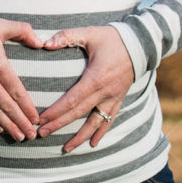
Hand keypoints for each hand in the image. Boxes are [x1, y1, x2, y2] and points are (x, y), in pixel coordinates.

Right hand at [0, 18, 44, 140]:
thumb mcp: (0, 25)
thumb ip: (23, 31)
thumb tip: (41, 42)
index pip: (17, 91)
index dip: (27, 107)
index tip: (37, 119)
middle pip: (7, 106)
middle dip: (21, 122)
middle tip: (31, 135)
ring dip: (7, 125)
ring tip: (19, 136)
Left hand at [37, 26, 133, 152]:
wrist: (140, 43)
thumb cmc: (111, 38)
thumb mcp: (88, 33)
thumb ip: (66, 37)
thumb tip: (44, 44)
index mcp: (96, 78)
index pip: (72, 100)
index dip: (56, 111)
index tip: (41, 120)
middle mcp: (105, 92)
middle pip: (79, 113)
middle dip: (59, 125)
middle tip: (42, 134)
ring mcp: (113, 98)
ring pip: (95, 122)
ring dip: (80, 137)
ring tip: (67, 149)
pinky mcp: (119, 99)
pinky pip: (109, 119)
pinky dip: (101, 133)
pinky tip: (93, 144)